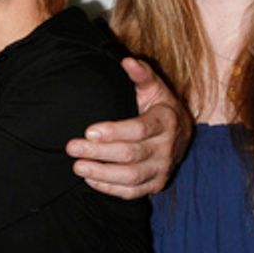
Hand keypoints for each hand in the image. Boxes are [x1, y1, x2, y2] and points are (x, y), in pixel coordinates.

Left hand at [66, 58, 191, 198]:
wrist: (181, 134)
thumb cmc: (160, 106)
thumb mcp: (154, 88)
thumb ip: (142, 75)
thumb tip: (127, 60)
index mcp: (166, 121)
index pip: (139, 130)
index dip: (113, 132)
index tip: (88, 130)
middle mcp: (166, 148)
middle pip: (131, 155)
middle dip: (98, 153)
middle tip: (72, 147)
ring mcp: (162, 169)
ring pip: (130, 177)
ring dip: (101, 173)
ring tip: (77, 166)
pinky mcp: (156, 185)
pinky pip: (132, 192)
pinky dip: (110, 188)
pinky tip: (90, 179)